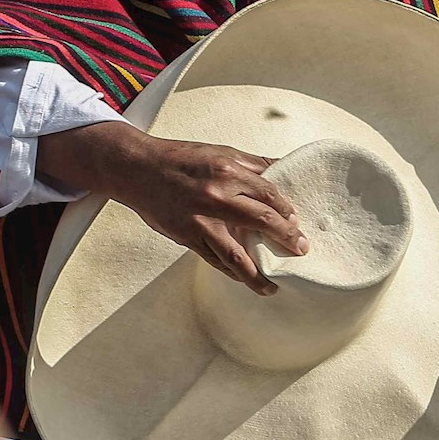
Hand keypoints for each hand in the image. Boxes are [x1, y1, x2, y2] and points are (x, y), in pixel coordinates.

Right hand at [40, 121, 305, 295]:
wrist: (137, 168)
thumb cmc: (180, 158)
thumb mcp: (219, 152)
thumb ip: (252, 163)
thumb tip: (283, 167)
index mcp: (228, 170)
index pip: (268, 194)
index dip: (286, 209)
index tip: (296, 220)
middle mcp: (216, 195)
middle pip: (261, 220)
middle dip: (285, 237)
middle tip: (301, 249)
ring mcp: (200, 219)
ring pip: (235, 254)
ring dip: (256, 274)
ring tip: (271, 287)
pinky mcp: (186, 235)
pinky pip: (213, 259)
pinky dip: (230, 272)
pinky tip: (243, 279)